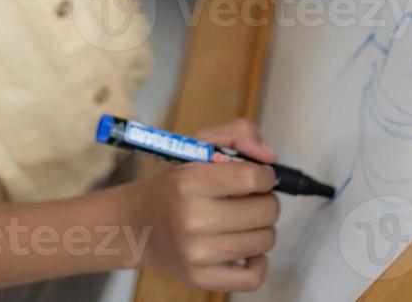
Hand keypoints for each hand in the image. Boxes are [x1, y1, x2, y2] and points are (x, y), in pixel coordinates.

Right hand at [131, 118, 281, 291]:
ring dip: (262, 229)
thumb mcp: (197, 146)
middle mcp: (191, 219)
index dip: (265, 176)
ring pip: (265, 241)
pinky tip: (246, 249)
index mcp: (189, 182)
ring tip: (242, 221)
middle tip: (250, 199)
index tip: (259, 177)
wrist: (141, 224)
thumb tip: (270, 158)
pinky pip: (254, 278)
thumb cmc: (176, 184)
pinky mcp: (201, 278)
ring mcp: (196, 254)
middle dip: (266, 201)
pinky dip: (259, 262)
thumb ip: (238, 134)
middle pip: (265, 211)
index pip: (251, 178)